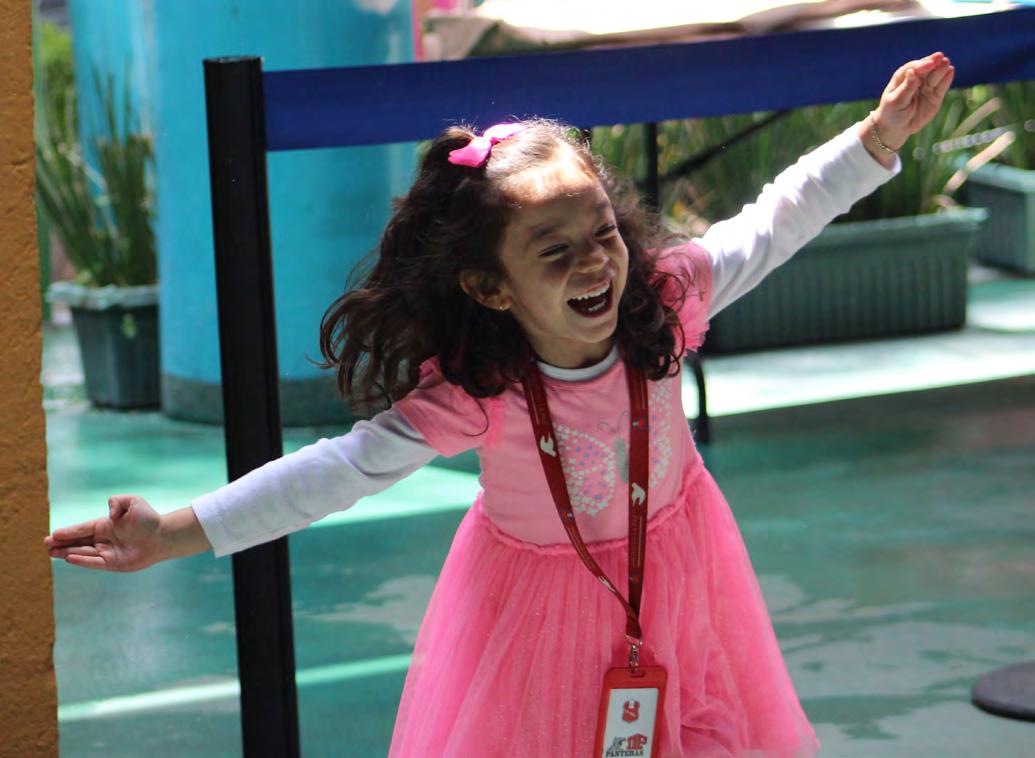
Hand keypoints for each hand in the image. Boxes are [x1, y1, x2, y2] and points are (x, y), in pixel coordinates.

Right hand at [44, 495, 165, 571]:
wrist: (163, 535)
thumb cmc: (149, 519)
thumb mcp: (132, 502)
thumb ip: (117, 502)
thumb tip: (108, 513)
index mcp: (105, 525)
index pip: (83, 529)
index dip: (68, 532)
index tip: (53, 534)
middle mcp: (104, 540)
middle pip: (78, 542)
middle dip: (61, 543)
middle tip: (45, 544)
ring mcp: (108, 552)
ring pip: (83, 553)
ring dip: (67, 553)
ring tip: (51, 552)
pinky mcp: (114, 564)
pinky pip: (94, 563)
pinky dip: (82, 560)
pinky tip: (69, 558)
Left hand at [872, 52, 955, 149]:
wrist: (897, 128)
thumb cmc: (892, 112)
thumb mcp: (896, 101)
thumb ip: (906, 87)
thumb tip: (912, 71)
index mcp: (903, 77)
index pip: (913, 68)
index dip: (921, 65)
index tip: (929, 64)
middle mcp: (916, 79)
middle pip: (926, 69)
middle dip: (933, 62)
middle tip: (940, 57)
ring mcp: (927, 87)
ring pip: (935, 76)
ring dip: (941, 68)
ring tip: (946, 62)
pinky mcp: (936, 95)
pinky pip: (942, 86)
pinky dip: (946, 79)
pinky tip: (950, 71)